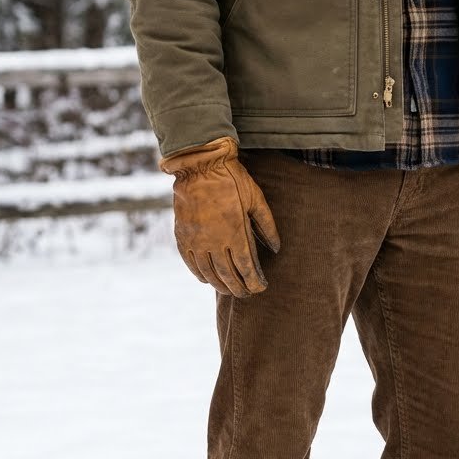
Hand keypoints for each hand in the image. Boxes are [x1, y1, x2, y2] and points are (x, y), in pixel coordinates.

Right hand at [159, 137, 279, 294]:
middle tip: (245, 294)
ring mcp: (196, 239)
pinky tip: (206, 280)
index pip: (245, 267)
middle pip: (226, 274)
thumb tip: (276, 248)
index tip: (260, 288)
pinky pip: (190, 261)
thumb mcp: (256, 199)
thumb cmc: (232, 179)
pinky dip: (199, 274)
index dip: (253, 282)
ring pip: (208, 272)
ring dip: (219, 285)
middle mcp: (213, 241)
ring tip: (228, 290)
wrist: (200, 163)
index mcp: (234, 232)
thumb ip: (267, 225)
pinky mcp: (182, 235)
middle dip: (237, 288)